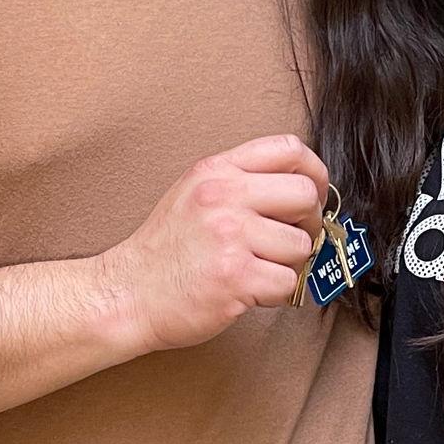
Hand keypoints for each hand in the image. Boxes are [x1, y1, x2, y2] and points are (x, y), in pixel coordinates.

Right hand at [100, 135, 329, 354]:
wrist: (129, 294)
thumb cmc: (164, 252)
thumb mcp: (193, 194)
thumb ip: (239, 182)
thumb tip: (299, 189)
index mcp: (216, 171)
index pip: (289, 149)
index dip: (314, 172)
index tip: (313, 194)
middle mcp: (223, 197)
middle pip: (305, 195)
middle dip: (308, 223)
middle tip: (288, 241)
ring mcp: (230, 236)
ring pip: (301, 245)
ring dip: (288, 265)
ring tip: (257, 270)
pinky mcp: (236, 277)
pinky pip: (287, 282)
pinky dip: (275, 294)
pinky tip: (250, 291)